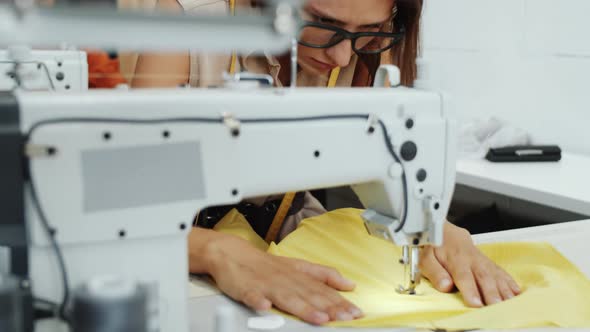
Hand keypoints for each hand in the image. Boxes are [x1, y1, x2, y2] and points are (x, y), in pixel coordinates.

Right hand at [191, 228, 362, 324]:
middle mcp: (285, 279)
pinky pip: (251, 295)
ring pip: (286, 297)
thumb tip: (349, 284)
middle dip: (328, 307)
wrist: (231, 253)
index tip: (355, 312)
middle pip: (309, 294)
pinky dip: (258, 301)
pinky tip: (265, 307)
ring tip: (318, 318)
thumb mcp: (298, 266)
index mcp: (298, 275)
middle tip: (345, 318)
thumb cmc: (266, 265)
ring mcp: (265, 284)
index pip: (322, 289)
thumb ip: (323, 275)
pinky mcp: (245, 288)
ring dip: (302, 308)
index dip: (339, 301)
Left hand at [419, 222, 520, 306]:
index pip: (463, 275)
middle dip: (492, 293)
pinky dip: (510, 283)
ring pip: (496, 275)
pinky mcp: (489, 263)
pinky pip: (502, 272)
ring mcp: (483, 261)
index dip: (470, 289)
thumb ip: (435, 272)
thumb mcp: (426, 258)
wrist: (446, 232)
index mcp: (455, 258)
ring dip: (504, 290)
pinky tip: (517, 293)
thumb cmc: (435, 247)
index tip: (475, 303)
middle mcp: (472, 259)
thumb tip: (445, 285)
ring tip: (510, 304)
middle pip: (484, 277)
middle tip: (496, 307)